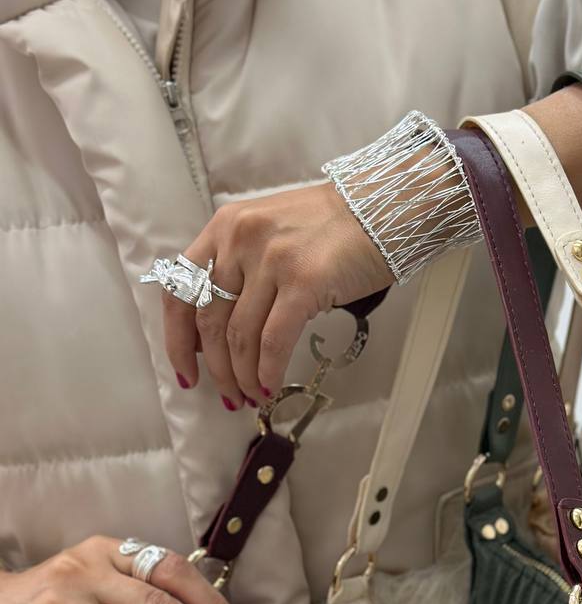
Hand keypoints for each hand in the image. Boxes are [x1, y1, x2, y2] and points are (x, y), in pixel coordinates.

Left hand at [164, 183, 392, 408]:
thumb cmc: (331, 226)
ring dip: (243, 376)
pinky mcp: (303, 283)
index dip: (177, 340)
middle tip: (228, 395)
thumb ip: (240, 269)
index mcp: (224, 228)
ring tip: (252, 396)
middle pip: (209, 321)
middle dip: (216, 369)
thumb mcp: (269, 233)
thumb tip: (222, 331)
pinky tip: (270, 386)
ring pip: (240, 337)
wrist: (381, 207)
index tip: (186, 371)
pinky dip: (268, 371)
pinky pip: (274, 341)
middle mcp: (240, 241)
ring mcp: (271, 261)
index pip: (181, 290)